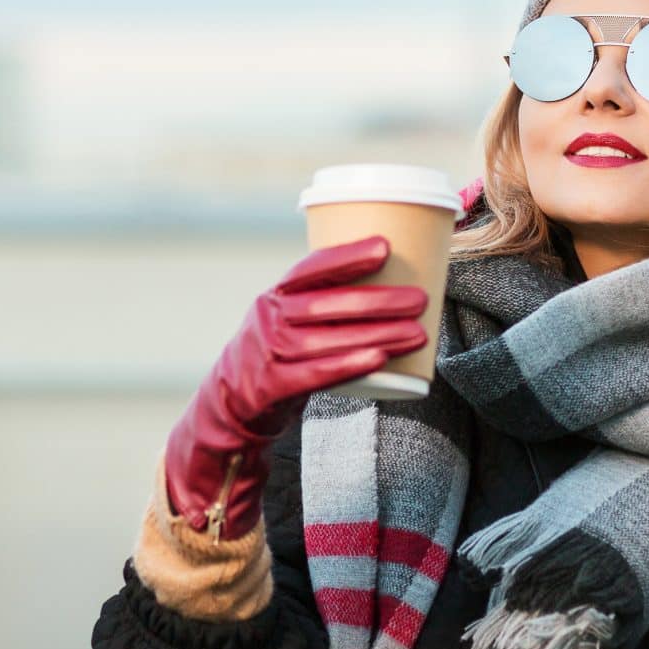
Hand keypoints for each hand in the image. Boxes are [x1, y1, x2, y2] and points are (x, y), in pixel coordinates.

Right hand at [162, 234, 429, 539]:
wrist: (230, 402)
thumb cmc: (277, 352)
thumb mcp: (286, 319)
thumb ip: (322, 303)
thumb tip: (389, 283)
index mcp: (275, 295)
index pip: (310, 269)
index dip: (347, 256)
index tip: (385, 247)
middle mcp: (268, 319)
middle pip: (326, 304)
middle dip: (377, 300)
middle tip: (419, 298)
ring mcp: (268, 353)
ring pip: (327, 340)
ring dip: (376, 335)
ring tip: (417, 333)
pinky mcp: (272, 386)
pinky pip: (316, 374)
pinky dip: (349, 366)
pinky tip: (381, 360)